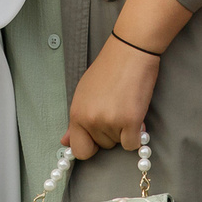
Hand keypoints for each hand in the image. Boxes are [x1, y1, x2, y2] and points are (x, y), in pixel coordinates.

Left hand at [65, 35, 160, 158]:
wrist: (130, 51)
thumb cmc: (108, 69)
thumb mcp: (84, 93)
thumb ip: (77, 120)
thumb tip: (65, 142)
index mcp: (77, 113)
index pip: (79, 150)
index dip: (90, 146)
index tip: (97, 137)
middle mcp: (90, 120)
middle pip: (102, 146)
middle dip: (110, 133)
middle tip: (115, 109)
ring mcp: (110, 121)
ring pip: (119, 143)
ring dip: (124, 130)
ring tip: (125, 105)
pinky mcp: (130, 121)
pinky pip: (133, 144)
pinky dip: (137, 134)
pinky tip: (135, 115)